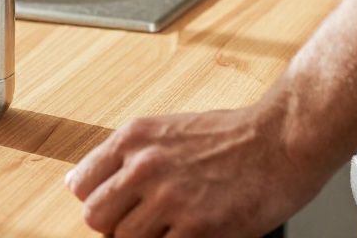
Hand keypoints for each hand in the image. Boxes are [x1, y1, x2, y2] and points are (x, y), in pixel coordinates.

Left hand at [65, 98, 330, 236]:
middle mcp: (144, 167)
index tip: (114, 206)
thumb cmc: (229, 136)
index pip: (80, 185)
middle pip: (95, 218)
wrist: (280, 140)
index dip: (97, 200)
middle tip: (142, 221)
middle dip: (115, 224)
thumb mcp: (164, 130)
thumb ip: (123, 156)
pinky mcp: (199, 227)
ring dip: (146, 237)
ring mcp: (170, 199)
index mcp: (133, 139)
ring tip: (172, 225)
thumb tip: (76, 183)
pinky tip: (193, 230)